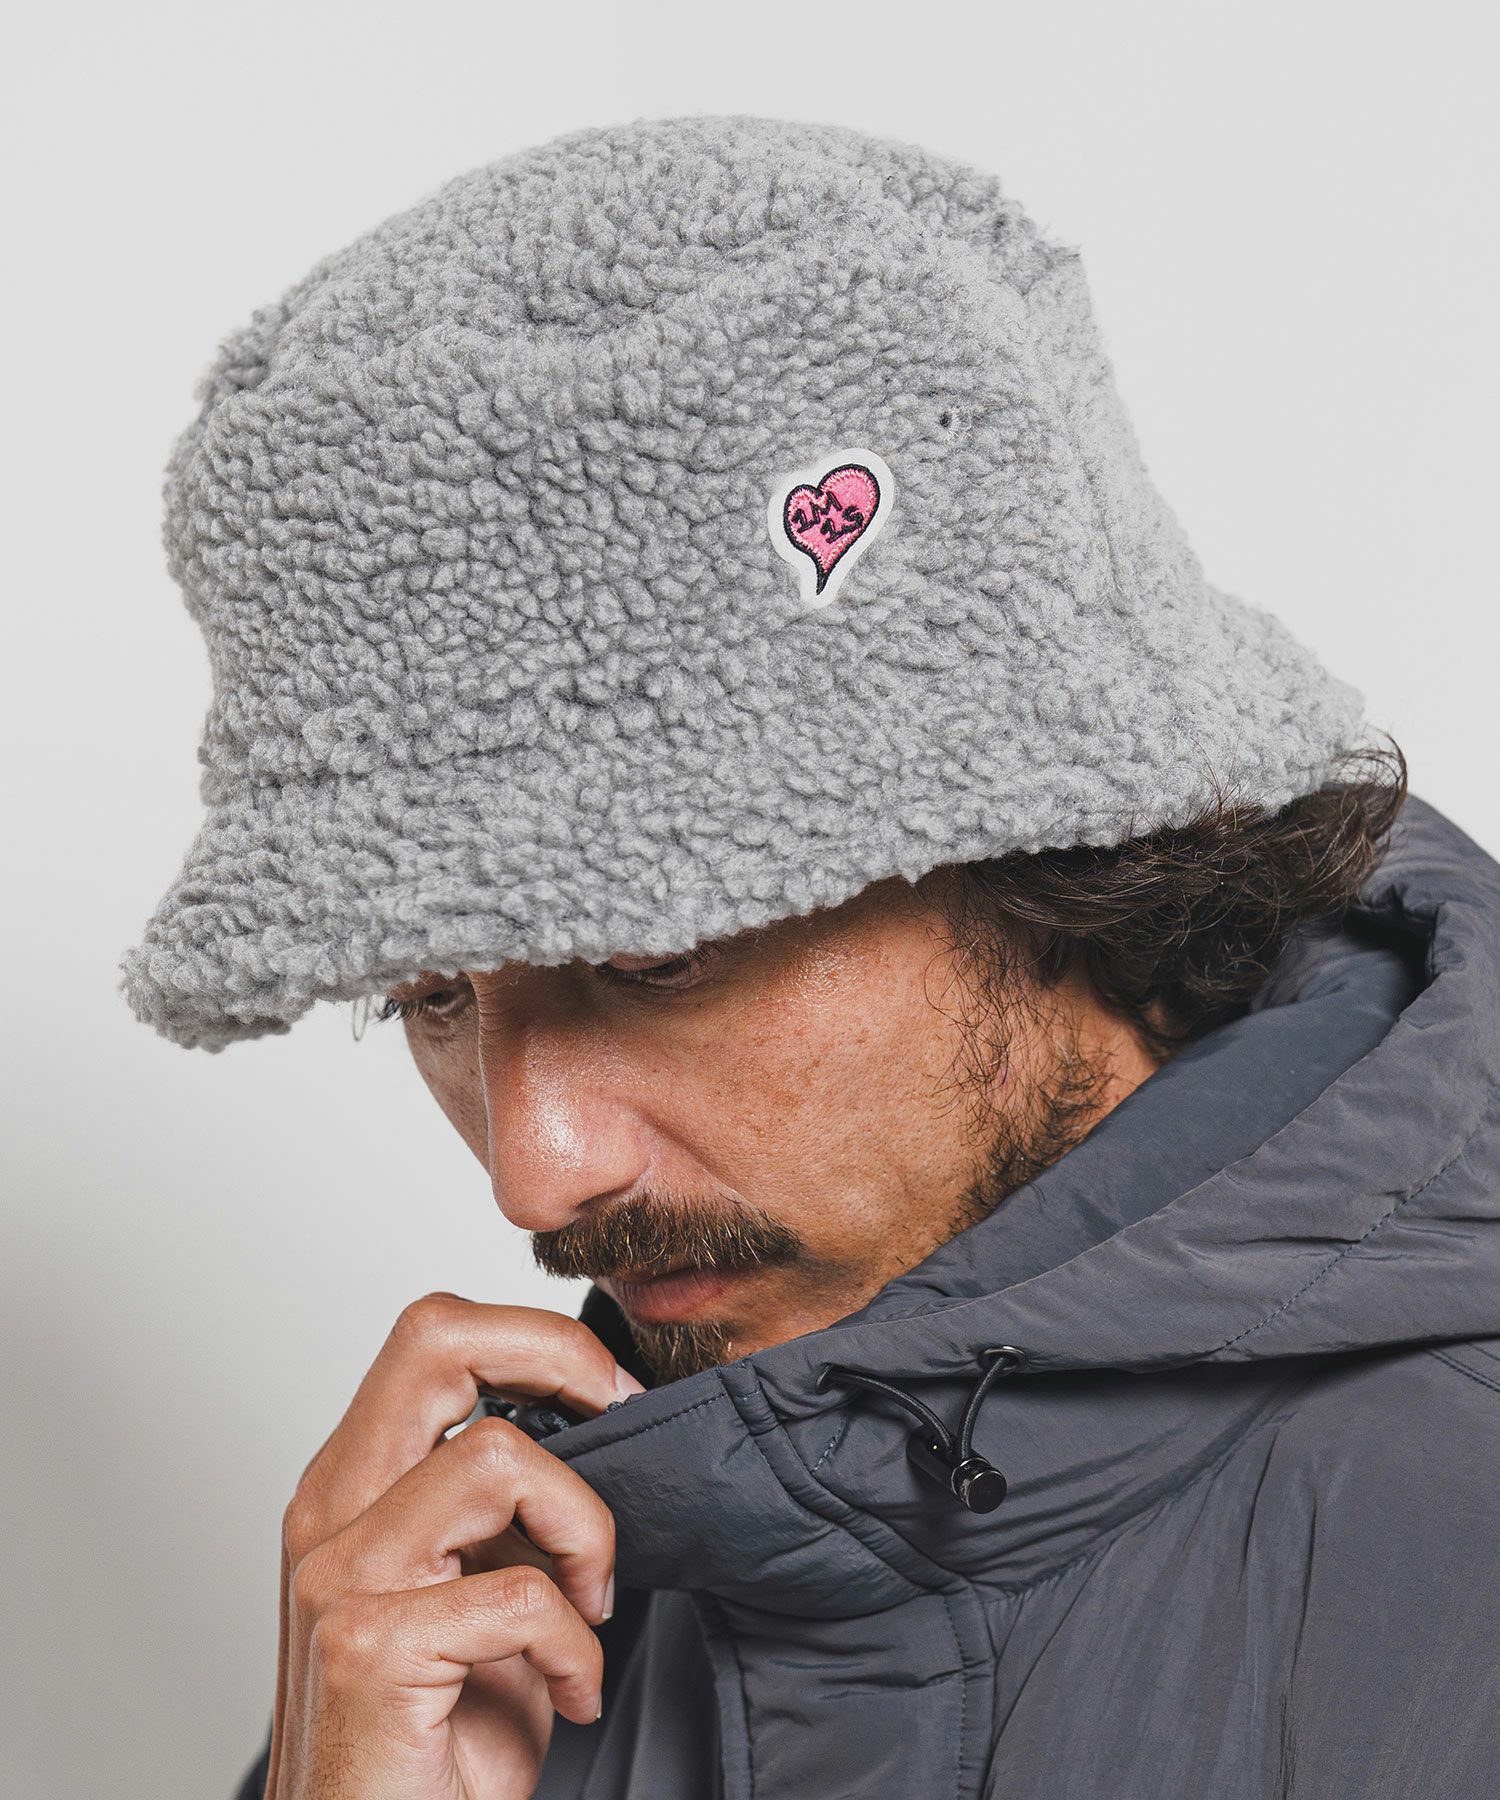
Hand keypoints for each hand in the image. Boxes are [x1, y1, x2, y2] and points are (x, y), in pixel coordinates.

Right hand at [264, 1294, 644, 1798]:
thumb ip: (506, 1507)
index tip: (611, 1394)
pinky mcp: (366, 1650)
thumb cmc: (440, 1738)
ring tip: (590, 1605)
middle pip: (437, 1338)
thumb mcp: (482, 1588)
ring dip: (583, 1530)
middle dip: (560, 1358)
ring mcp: (339, 1576)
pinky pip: (520, 1595)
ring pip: (498, 1456)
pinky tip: (571, 1693)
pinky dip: (574, 1646)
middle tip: (620, 1419)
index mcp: (355, 1482)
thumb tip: (597, 1418)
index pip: (434, 1333)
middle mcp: (330, 1510)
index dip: (537, 1338)